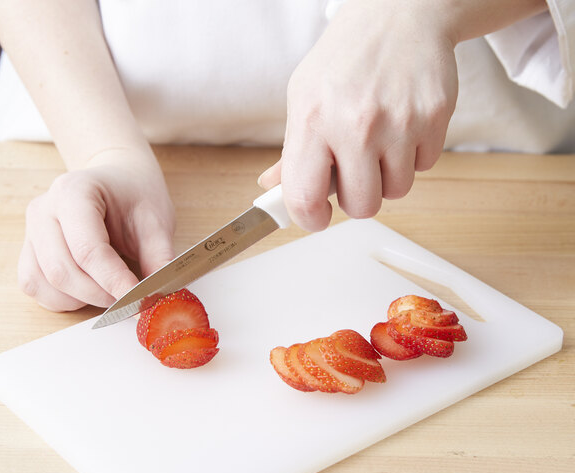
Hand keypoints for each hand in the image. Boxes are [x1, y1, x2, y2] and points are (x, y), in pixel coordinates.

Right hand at [18, 148, 175, 310]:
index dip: (114, 280)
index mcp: (74, 191)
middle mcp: (44, 210)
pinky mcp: (30, 251)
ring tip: (112, 291)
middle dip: (99, 294)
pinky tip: (89, 292)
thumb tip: (160, 297)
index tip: (138, 298)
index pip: (88, 249)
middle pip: (61, 270)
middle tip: (130, 298)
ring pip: (43, 282)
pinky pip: (35, 286)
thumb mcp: (157, 223)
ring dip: (81, 299)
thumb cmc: (136, 197)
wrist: (119, 182)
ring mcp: (31, 231)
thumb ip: (159, 259)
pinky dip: (63, 300)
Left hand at [258, 0, 458, 230]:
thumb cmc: (345, 59)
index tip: (317, 217)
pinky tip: (403, 126)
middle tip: (355, 173)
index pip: (305, 197)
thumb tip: (272, 190)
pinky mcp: (434, 117)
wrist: (400, 12)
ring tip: (380, 143)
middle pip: (362, 206)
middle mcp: (355, 124)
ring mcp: (399, 122)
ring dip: (387, 177)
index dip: (310, 219)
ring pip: (397, 191)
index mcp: (313, 120)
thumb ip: (291, 151)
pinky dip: (413, 155)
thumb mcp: (304, 96)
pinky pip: (424, 166)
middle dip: (358, 198)